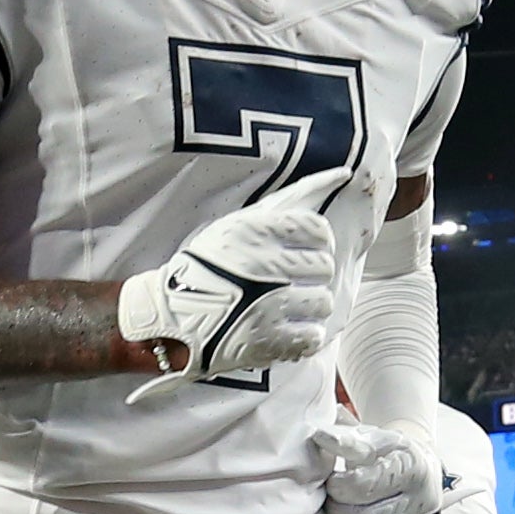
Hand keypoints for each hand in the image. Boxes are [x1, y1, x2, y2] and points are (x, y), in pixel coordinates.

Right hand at [116, 201, 341, 390]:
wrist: (172, 317)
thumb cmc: (209, 266)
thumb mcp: (239, 223)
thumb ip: (288, 202)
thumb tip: (342, 173)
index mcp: (256, 231)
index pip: (319, 230)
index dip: (319, 242)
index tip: (307, 250)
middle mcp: (265, 266)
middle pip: (324, 267)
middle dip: (313, 275)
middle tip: (293, 281)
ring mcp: (269, 305)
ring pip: (323, 302)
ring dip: (310, 306)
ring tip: (287, 307)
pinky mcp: (268, 340)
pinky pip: (312, 335)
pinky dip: (303, 335)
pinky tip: (285, 328)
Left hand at [317, 415, 443, 513]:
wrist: (422, 468)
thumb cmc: (389, 453)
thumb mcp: (370, 438)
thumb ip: (345, 439)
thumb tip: (321, 437)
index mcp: (412, 467)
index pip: (361, 487)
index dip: (337, 486)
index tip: (333, 481)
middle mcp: (424, 500)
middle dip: (339, 511)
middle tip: (335, 500)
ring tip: (351, 512)